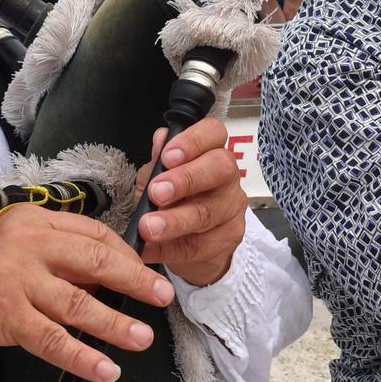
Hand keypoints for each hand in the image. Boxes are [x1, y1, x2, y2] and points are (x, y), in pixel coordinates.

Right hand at [0, 205, 173, 381]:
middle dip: (136, 280)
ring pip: (81, 303)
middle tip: (162, 295)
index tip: (145, 269)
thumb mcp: (7, 241)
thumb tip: (100, 276)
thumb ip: (49, 252)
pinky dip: (83, 357)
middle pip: (96, 260)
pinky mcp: (7, 316)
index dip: (125, 253)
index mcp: (32, 219)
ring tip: (142, 337)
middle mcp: (28, 244)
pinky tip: (105, 369)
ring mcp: (18, 280)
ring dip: (117, 322)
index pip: (93, 232)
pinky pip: (54, 341)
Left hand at [133, 116, 248, 286]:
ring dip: (174, 221)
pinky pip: (200, 245)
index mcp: (211, 150)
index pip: (214, 133)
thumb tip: (160, 140)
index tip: (167, 157)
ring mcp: (232, 207)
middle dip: (186, 179)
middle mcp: (228, 175)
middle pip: (219, 168)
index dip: (193, 141)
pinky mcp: (230, 238)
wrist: (189, 242)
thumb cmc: (174, 200)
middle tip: (157, 193)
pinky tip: (149, 249)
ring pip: (208, 212)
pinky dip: (169, 248)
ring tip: (148, 228)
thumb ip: (159, 162)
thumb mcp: (159, 177)